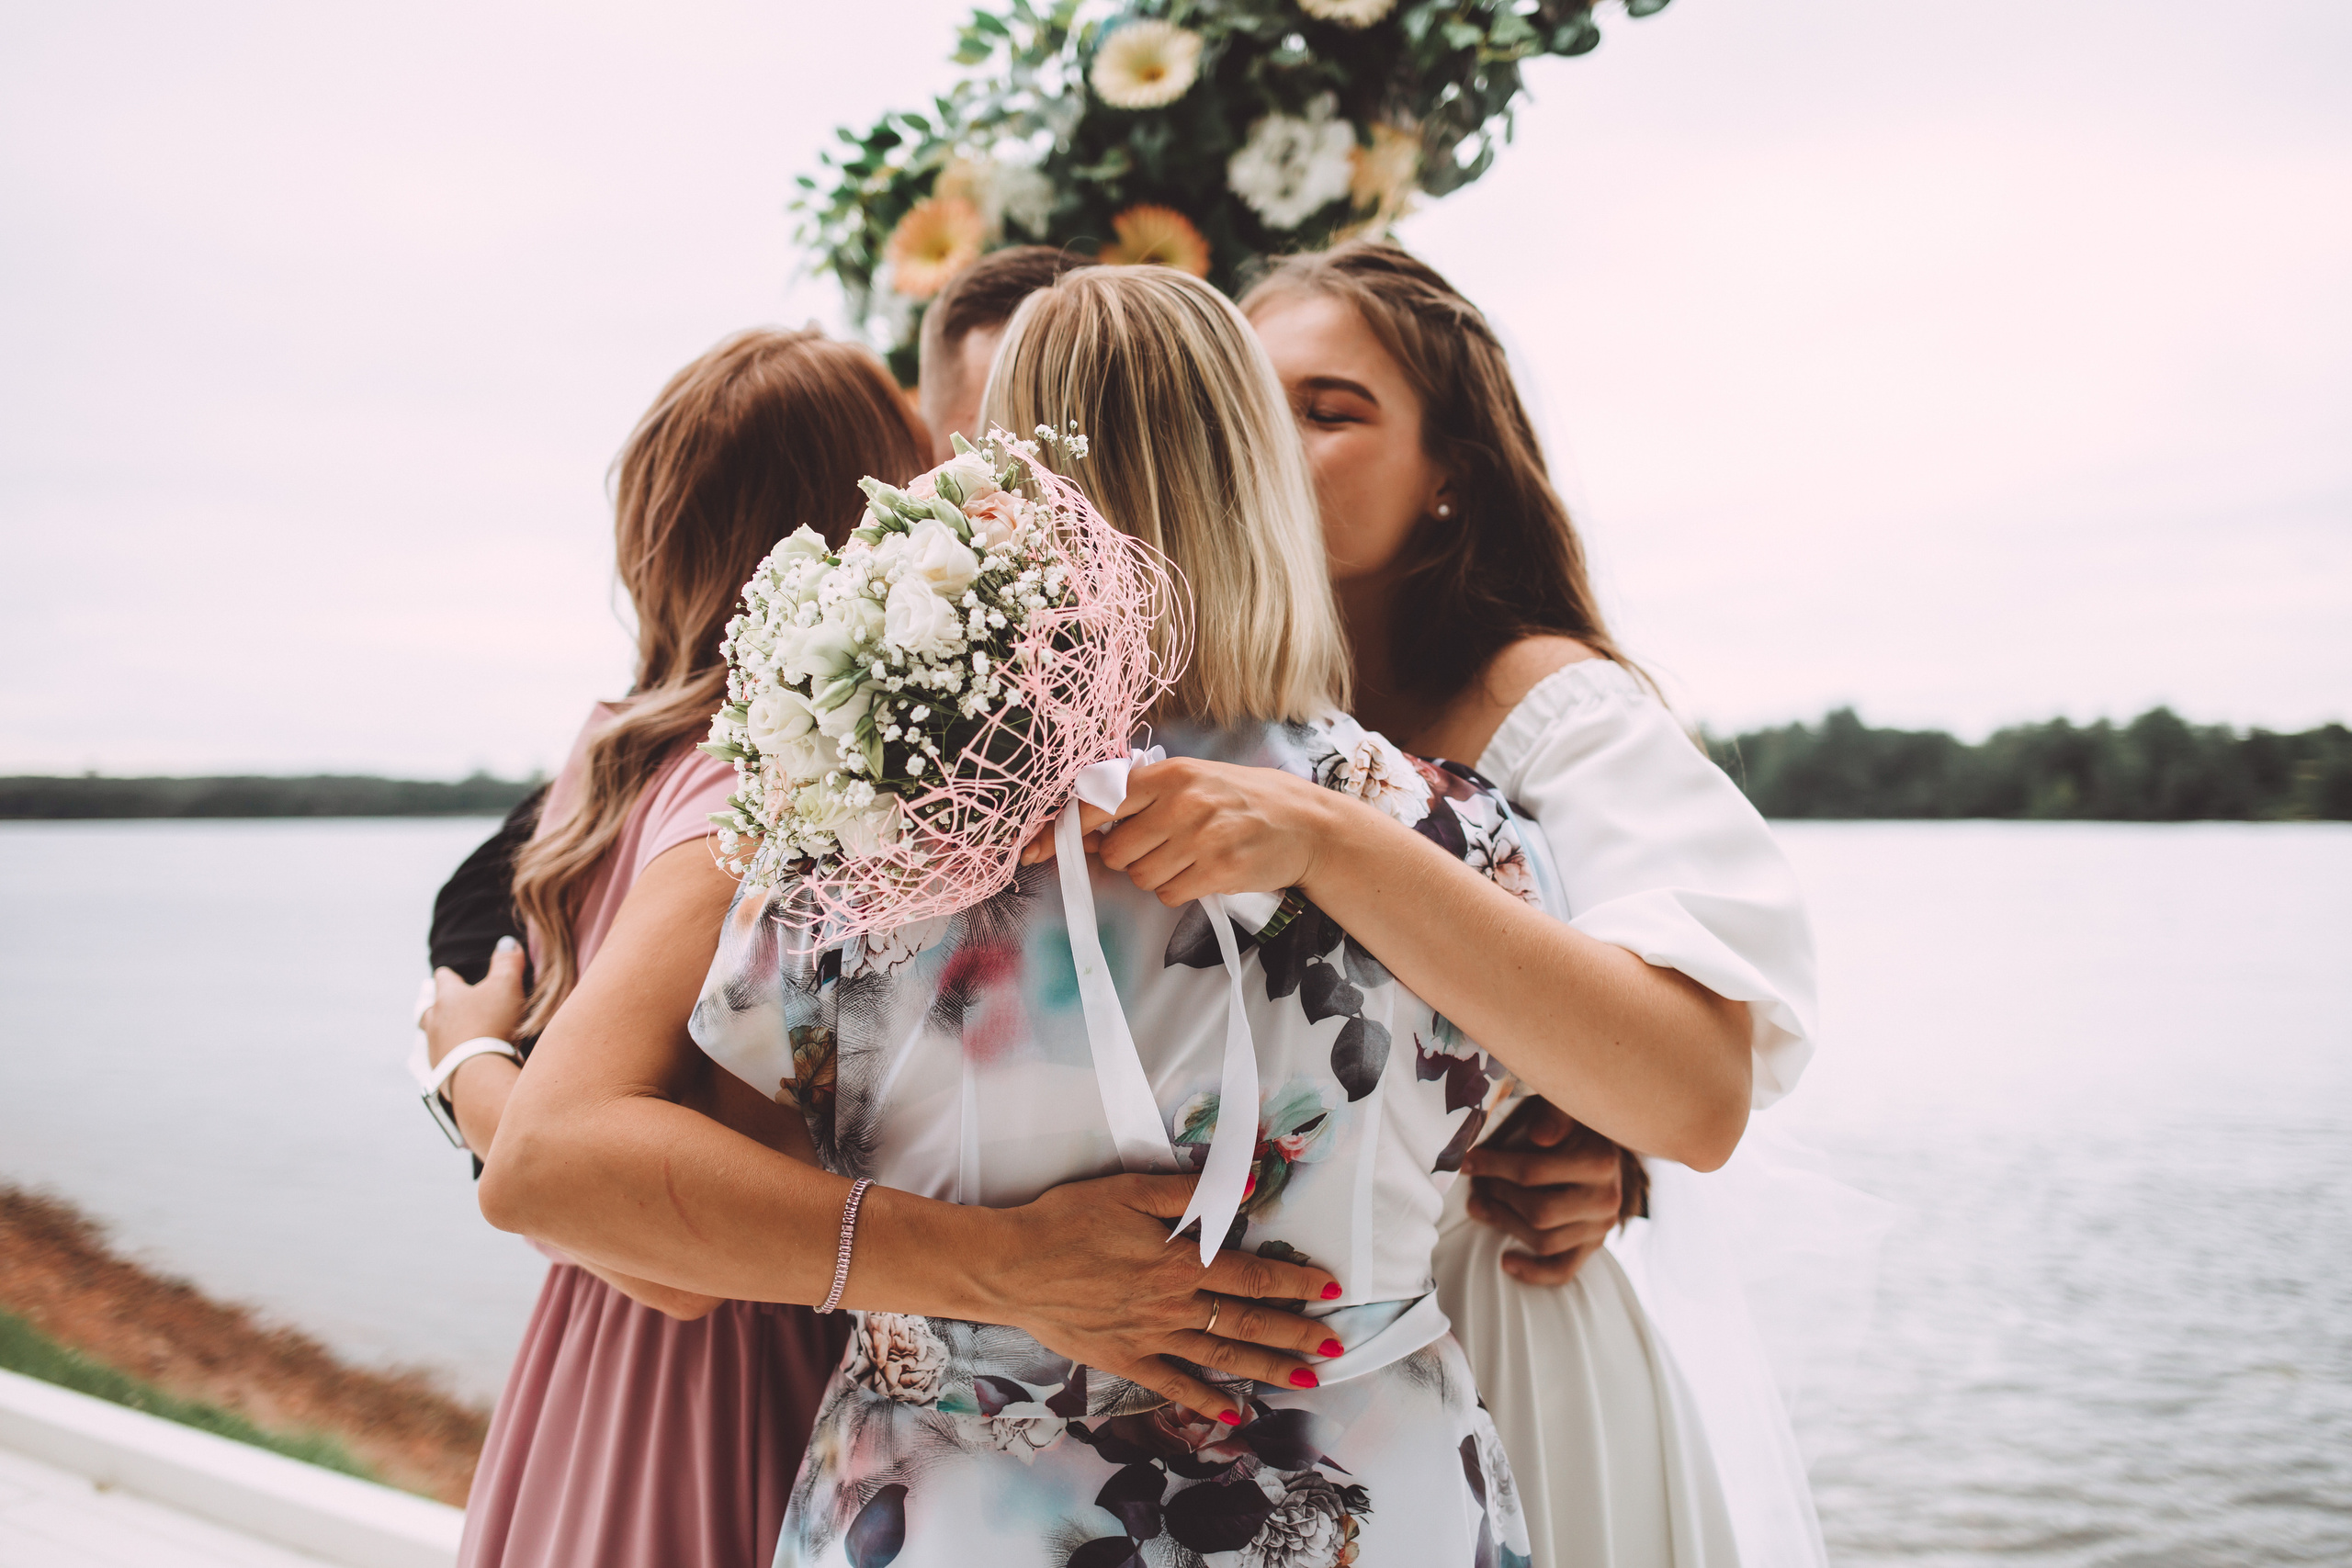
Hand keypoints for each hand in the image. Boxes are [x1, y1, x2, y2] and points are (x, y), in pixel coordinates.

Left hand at [424, 936, 526, 1066]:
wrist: (477, 1073)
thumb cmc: (491, 1024)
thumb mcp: (506, 986)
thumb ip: (507, 962)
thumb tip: (506, 942)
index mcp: (448, 997)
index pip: (443, 979)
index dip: (449, 975)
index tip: (452, 974)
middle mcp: (436, 1022)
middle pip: (428, 1008)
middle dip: (435, 1005)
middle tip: (439, 1003)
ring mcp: (435, 1049)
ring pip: (432, 1035)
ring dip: (441, 1032)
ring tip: (449, 1033)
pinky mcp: (441, 1073)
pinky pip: (441, 1060)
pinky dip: (450, 1056)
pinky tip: (459, 1060)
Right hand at [986, 1172, 1345, 1425]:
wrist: (1011, 1267)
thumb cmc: (1066, 1221)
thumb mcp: (1128, 1190)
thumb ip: (1188, 1191)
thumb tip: (1245, 1185)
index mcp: (1178, 1263)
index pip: (1252, 1276)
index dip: (1295, 1283)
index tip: (1330, 1289)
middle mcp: (1172, 1307)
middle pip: (1248, 1322)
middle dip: (1297, 1334)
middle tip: (1337, 1345)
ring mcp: (1150, 1338)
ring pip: (1221, 1356)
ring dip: (1268, 1368)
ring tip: (1308, 1378)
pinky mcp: (1124, 1359)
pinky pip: (1173, 1385)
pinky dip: (1204, 1401)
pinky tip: (1233, 1413)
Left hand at [1027, 757, 1337, 907]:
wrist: (1306, 824)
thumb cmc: (1243, 800)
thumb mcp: (1195, 781)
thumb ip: (1145, 798)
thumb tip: (1090, 831)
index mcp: (1171, 774)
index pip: (1099, 801)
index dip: (1063, 830)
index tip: (1035, 849)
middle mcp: (1184, 802)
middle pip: (1117, 850)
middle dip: (1127, 858)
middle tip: (1159, 848)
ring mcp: (1203, 838)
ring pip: (1140, 877)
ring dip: (1155, 876)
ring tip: (1188, 858)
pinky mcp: (1220, 871)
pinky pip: (1169, 894)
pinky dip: (1179, 890)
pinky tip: (1204, 871)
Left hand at [1458, 1100, 1623, 1286]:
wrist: (1600, 1141)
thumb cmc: (1571, 1120)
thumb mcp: (1565, 1105)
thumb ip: (1555, 1113)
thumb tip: (1541, 1136)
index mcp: (1600, 1160)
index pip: (1534, 1172)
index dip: (1493, 1167)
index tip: (1465, 1161)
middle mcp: (1607, 1198)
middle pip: (1538, 1212)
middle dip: (1497, 1197)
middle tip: (1473, 1185)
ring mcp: (1601, 1226)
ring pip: (1545, 1241)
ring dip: (1504, 1225)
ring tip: (1478, 1207)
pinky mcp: (1593, 1246)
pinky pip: (1563, 1269)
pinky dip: (1533, 1272)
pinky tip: (1506, 1260)